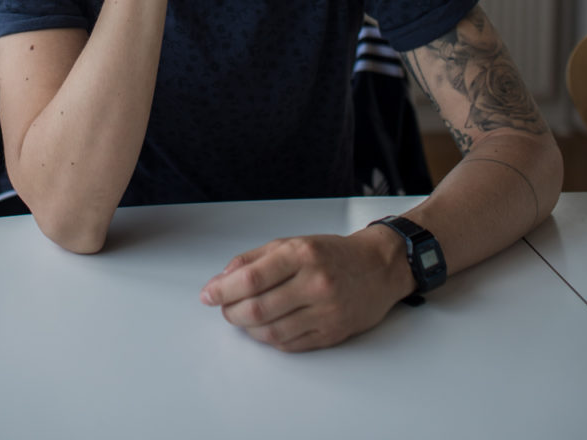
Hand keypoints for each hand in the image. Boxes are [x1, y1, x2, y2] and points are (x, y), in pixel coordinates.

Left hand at [199, 229, 410, 351]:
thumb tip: (222, 278)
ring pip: (270, 331)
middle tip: (222, 308)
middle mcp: (313, 283)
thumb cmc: (332, 254)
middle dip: (230, 312)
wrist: (378, 268)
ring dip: (246, 328)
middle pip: (257, 308)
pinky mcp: (331, 333)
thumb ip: (255, 259)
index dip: (223, 290)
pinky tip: (263, 328)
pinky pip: (289, 344)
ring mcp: (324, 311)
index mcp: (301, 254)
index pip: (251, 277)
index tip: (208, 295)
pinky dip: (268, 338)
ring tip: (240, 317)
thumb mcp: (292, 243)